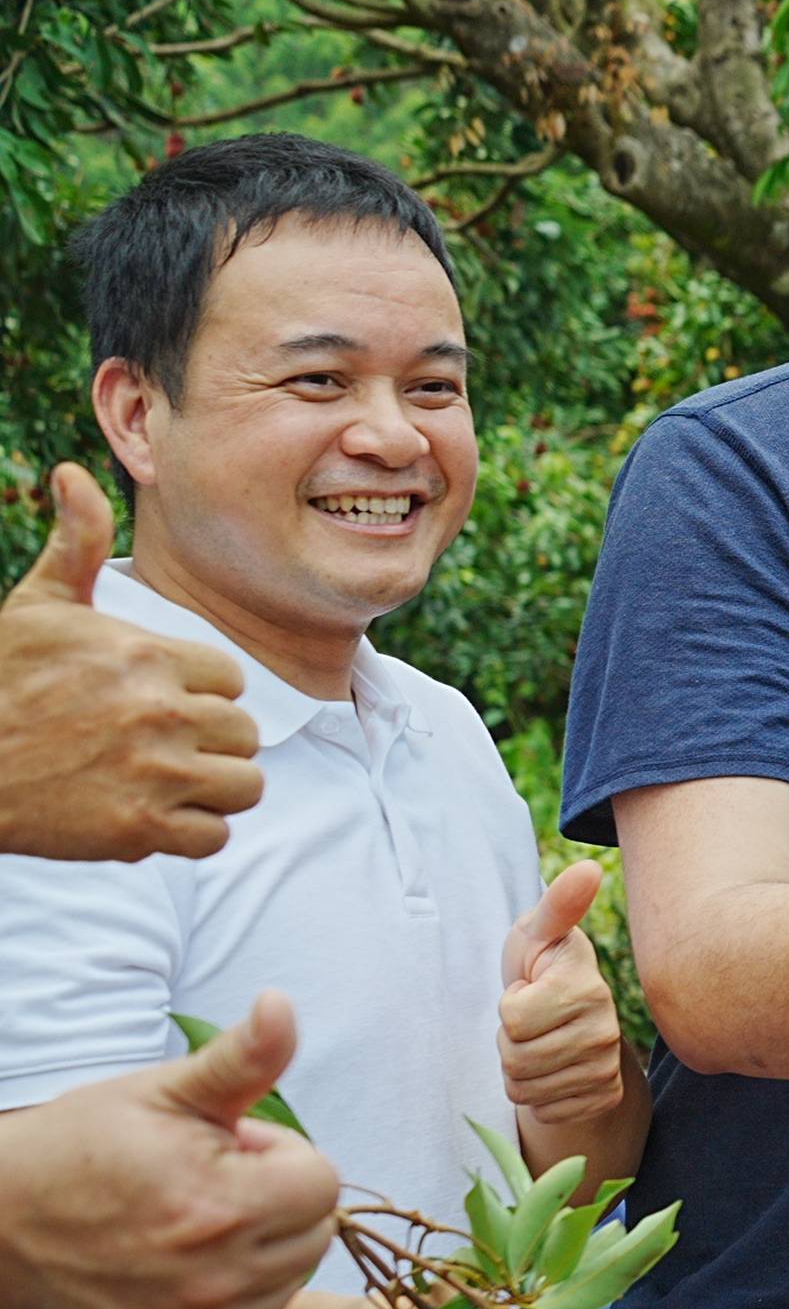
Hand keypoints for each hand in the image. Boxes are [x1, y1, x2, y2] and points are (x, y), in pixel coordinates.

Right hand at [0, 462, 262, 860]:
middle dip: (210, 741)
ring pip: (243, 785)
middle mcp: (160, 713)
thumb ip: (77, 543)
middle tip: (157, 745)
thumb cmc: (0, 681)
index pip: (230, 680)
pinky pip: (215, 836)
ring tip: (163, 780)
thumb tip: (73, 472)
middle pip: (244, 734)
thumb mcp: (39, 607)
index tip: (156, 700)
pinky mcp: (141, 830)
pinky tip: (148, 814)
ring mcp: (154, 774)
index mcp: (147, 657)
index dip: (200, 693)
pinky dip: (190, 832)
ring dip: (211, 788)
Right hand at [0, 993, 338, 1308]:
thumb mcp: (161, 1093)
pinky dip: (224, 1305)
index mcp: (223, 1206)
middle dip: (273, 1205)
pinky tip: (169, 1276)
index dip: (277, 1157)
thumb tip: (284, 1006)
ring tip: (181, 1229)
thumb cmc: (81, 1146)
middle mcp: (215, 1281)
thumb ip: (241, 1059)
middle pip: (313, 1236)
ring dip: (253, 1255)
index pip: (322, 1181)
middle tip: (200, 1188)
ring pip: (283, 1285)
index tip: (222, 1152)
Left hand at [501, 861, 625, 1129]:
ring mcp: (606, 1067)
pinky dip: (538, 1096)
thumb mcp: (538, 933)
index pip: (514, 1018)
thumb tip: (589, 867)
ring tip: (538, 1044)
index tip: (527, 990)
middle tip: (530, 1023)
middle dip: (509, 1043)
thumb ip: (558, 904)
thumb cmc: (542, 968)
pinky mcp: (603, 1097)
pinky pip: (545, 1111)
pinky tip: (552, 1072)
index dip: (508, 1006)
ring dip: (519, 1070)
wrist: (569, 1021)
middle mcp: (605, 1030)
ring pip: (525, 1089)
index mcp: (587, 987)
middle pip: (516, 1059)